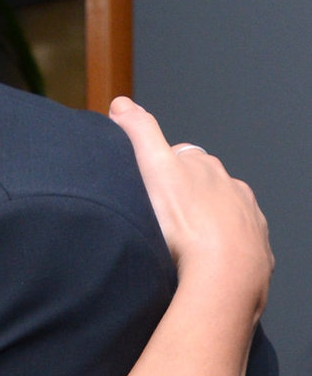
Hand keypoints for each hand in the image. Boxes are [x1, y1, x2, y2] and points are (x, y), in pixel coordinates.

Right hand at [111, 98, 271, 318]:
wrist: (224, 271)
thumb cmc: (185, 223)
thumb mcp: (153, 169)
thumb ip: (139, 133)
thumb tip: (121, 104)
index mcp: (204, 167)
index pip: (180, 158)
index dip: (161, 170)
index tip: (147, 187)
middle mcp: (231, 187)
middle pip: (204, 185)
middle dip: (186, 196)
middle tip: (162, 219)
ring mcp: (246, 218)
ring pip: (223, 214)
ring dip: (206, 223)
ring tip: (183, 245)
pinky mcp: (254, 248)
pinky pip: (237, 244)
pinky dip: (223, 248)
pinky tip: (205, 263)